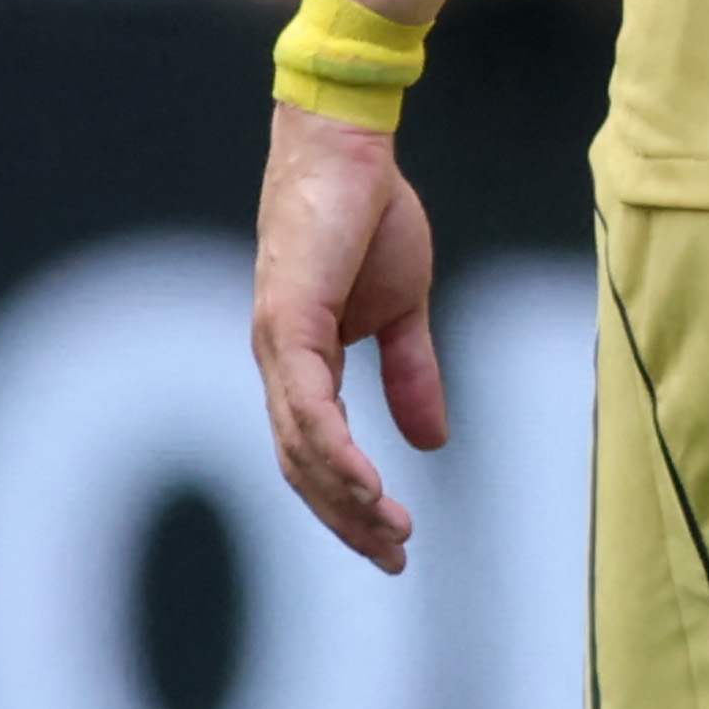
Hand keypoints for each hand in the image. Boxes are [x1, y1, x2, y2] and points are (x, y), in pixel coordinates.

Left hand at [251, 104, 446, 573]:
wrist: (350, 148)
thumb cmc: (370, 215)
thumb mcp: (404, 311)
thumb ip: (411, 375)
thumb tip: (432, 442)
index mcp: (301, 363)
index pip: (317, 454)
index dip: (351, 504)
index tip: (394, 542)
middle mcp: (277, 363)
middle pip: (303, 467)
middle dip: (348, 521)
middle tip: (394, 560)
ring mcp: (276, 345)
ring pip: (302, 448)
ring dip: (346, 500)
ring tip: (392, 534)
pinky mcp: (287, 321)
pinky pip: (307, 406)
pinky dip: (335, 452)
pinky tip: (369, 487)